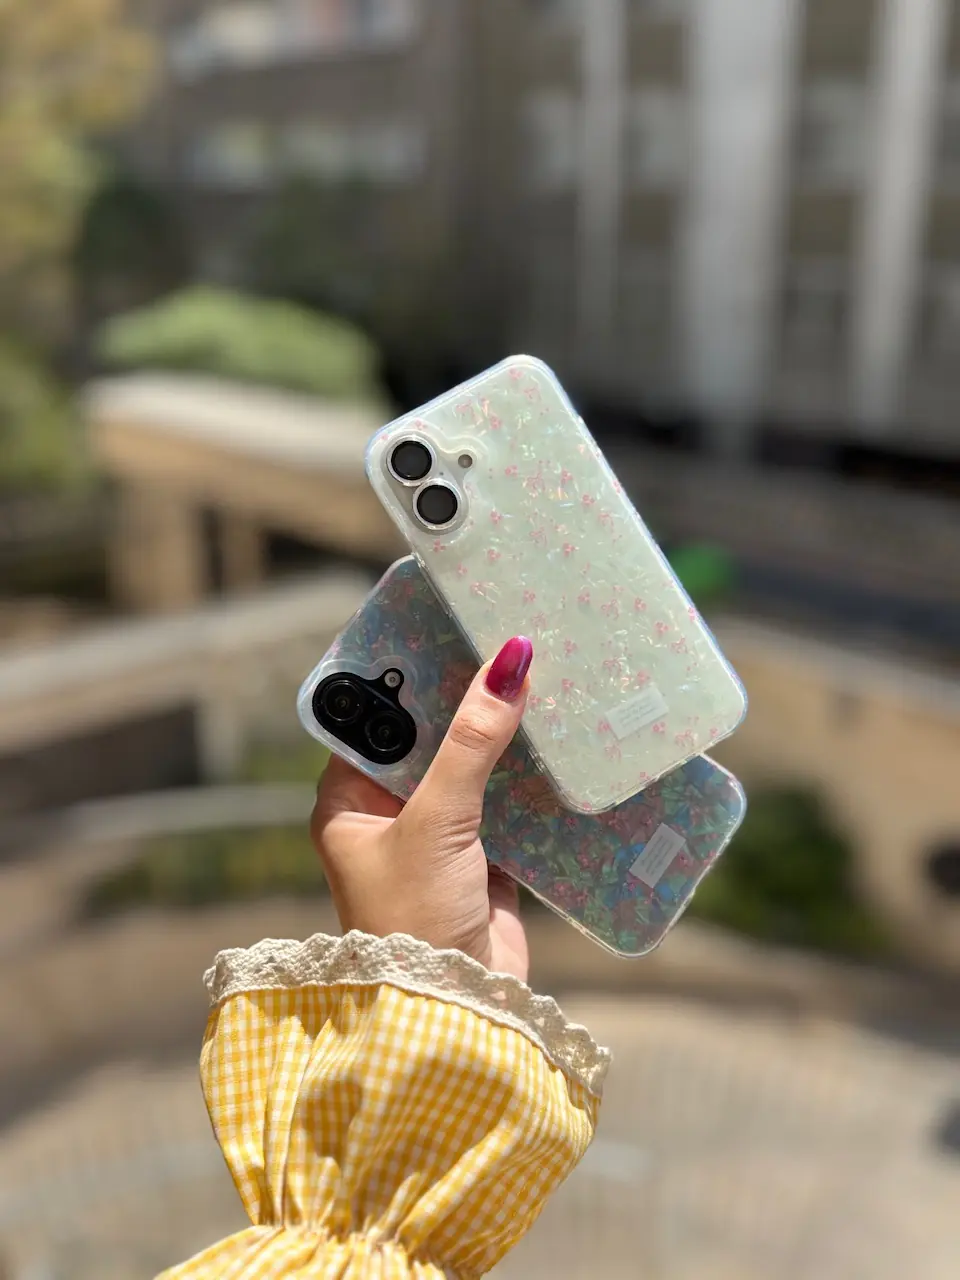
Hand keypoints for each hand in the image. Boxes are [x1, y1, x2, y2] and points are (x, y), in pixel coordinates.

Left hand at [311, 637, 533, 980]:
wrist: (455, 1009)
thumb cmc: (414, 914)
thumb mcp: (436, 819)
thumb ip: (472, 742)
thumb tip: (511, 660)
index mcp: (349, 799)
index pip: (375, 719)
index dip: (409, 675)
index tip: (447, 627)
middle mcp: (389, 813)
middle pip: (430, 739)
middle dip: (466, 701)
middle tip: (506, 641)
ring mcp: (439, 835)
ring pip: (472, 768)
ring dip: (502, 735)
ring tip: (542, 675)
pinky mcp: (484, 858)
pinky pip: (507, 802)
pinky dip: (530, 776)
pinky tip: (560, 736)